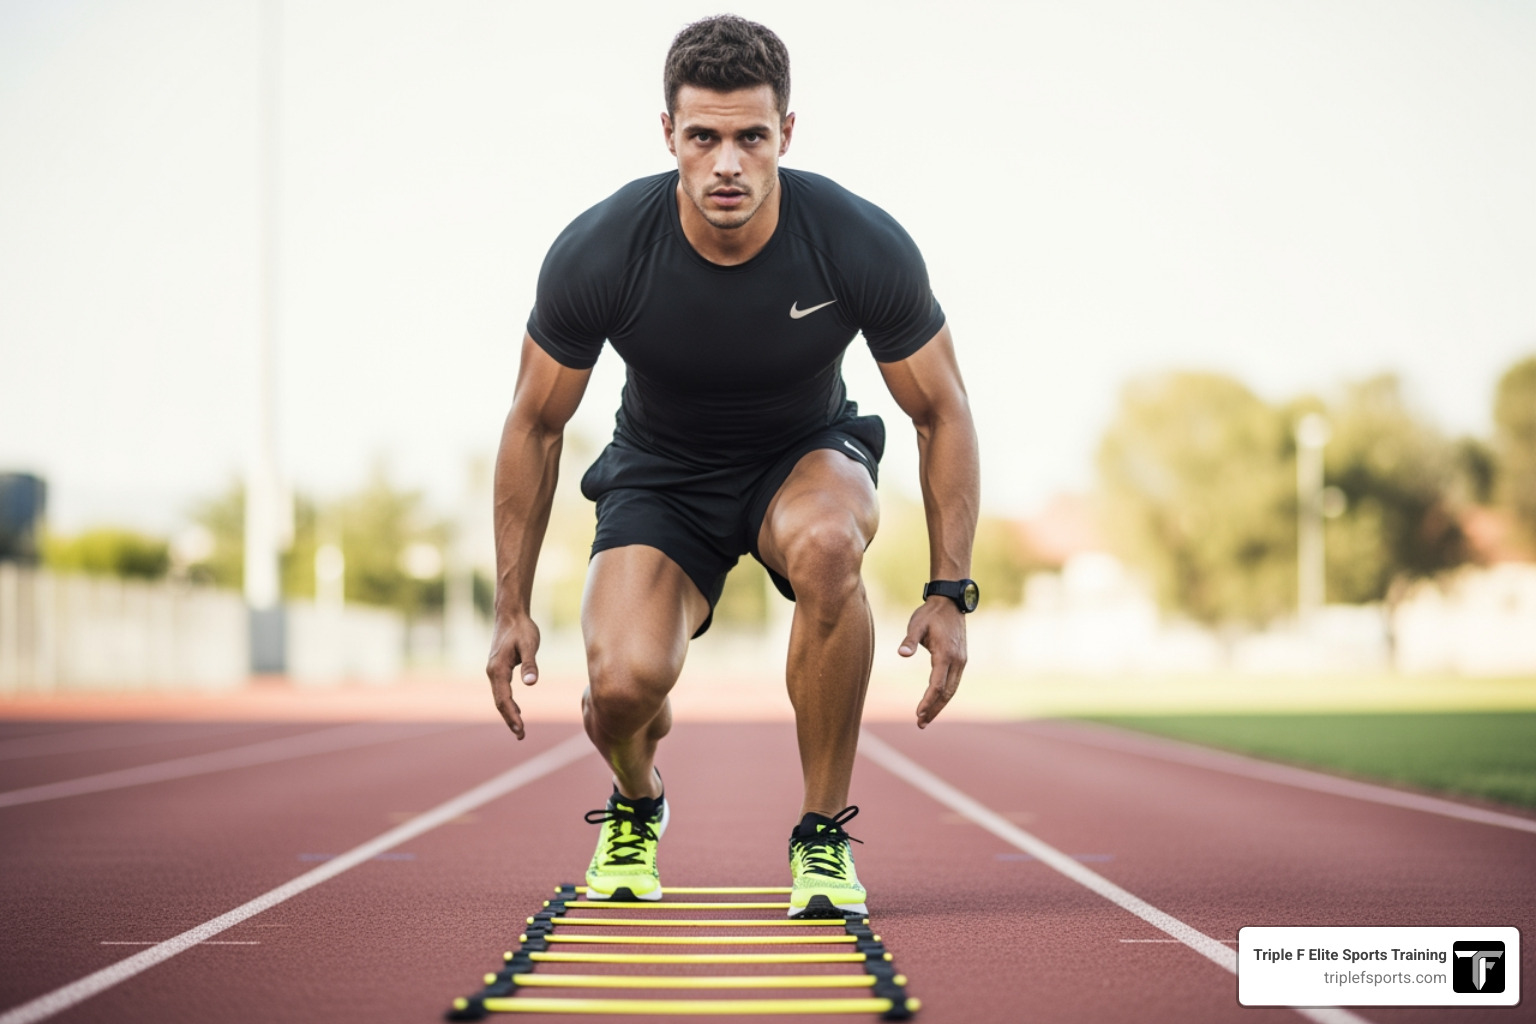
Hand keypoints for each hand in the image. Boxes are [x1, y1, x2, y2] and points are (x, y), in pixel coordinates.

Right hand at [486, 612, 540, 738]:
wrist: (510, 614)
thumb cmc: (522, 628)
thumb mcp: (530, 645)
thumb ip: (530, 664)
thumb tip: (531, 683)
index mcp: (498, 669)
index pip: (504, 699)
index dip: (512, 715)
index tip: (520, 729)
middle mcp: (493, 672)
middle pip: (499, 702)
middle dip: (510, 719)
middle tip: (521, 735)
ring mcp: (494, 671)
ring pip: (500, 698)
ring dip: (509, 713)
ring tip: (519, 730)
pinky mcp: (499, 668)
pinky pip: (502, 691)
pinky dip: (508, 703)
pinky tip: (517, 710)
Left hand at [898, 597, 967, 728]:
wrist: (951, 602)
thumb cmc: (930, 613)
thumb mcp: (916, 624)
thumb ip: (910, 640)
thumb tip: (902, 653)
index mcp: (945, 654)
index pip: (937, 685)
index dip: (928, 701)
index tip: (917, 714)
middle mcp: (957, 661)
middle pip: (947, 693)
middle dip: (934, 709)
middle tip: (920, 724)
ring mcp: (961, 661)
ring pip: (952, 690)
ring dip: (940, 705)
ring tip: (925, 719)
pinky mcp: (960, 660)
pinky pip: (953, 682)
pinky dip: (944, 695)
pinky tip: (935, 702)